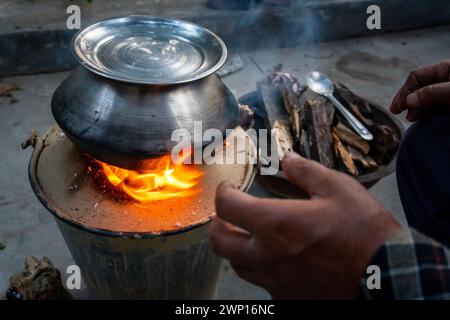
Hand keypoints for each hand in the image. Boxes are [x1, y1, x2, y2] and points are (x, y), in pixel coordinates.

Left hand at [210, 152, 399, 298]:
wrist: (386, 275)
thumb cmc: (363, 230)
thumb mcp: (338, 188)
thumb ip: (306, 172)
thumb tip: (288, 158)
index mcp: (275, 223)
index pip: (226, 206)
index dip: (223, 193)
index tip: (229, 188)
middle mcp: (267, 255)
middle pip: (219, 242)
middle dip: (219, 224)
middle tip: (230, 214)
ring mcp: (275, 280)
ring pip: (237, 265)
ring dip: (238, 247)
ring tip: (250, 236)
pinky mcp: (287, 297)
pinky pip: (261, 282)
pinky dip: (261, 268)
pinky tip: (276, 258)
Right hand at [390, 60, 449, 121]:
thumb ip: (431, 93)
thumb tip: (408, 100)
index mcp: (445, 68)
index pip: (416, 76)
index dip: (405, 91)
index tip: (398, 106)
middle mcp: (444, 79)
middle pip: (418, 88)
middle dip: (407, 100)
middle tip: (397, 111)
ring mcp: (447, 93)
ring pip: (425, 99)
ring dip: (415, 109)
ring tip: (411, 118)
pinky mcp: (449, 105)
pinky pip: (434, 108)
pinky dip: (426, 114)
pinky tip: (422, 119)